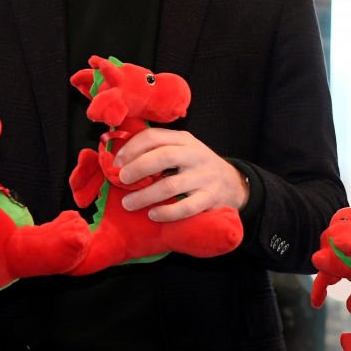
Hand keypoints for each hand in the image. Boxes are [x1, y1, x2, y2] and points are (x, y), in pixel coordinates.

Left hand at [112, 128, 248, 220]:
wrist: (234, 184)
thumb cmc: (197, 168)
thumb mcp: (183, 151)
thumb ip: (158, 151)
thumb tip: (119, 160)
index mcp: (185, 140)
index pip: (154, 136)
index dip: (131, 148)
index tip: (116, 162)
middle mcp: (196, 155)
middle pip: (163, 156)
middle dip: (137, 168)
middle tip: (121, 180)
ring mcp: (205, 177)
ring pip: (171, 185)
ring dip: (145, 195)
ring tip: (128, 203)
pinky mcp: (210, 198)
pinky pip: (186, 207)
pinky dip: (167, 212)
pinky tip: (153, 214)